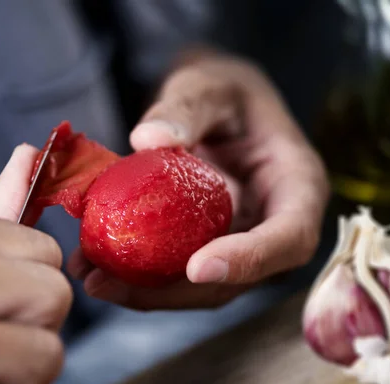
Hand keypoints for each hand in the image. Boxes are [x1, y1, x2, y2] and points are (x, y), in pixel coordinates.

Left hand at [69, 49, 328, 309]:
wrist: (216, 107)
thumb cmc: (224, 91)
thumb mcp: (209, 85)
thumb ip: (186, 108)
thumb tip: (148, 140)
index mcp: (296, 185)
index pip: (289, 237)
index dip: (249, 260)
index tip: (197, 268)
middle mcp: (273, 226)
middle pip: (237, 278)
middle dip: (175, 291)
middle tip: (111, 283)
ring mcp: (239, 242)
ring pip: (202, 287)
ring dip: (146, 292)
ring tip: (92, 279)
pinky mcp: (207, 246)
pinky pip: (178, 271)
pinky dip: (138, 276)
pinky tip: (94, 266)